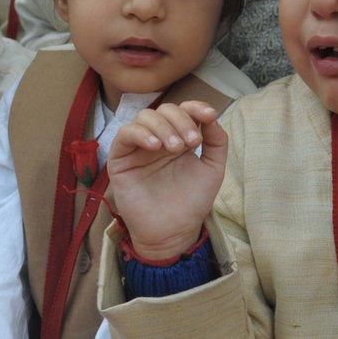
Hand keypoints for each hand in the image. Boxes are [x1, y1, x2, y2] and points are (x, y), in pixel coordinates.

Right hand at [107, 102, 226, 259]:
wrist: (173, 232)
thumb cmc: (192, 202)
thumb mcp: (212, 169)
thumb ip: (216, 141)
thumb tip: (211, 115)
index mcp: (179, 137)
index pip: (184, 110)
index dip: (196, 107)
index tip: (209, 115)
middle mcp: (158, 139)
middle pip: (165, 110)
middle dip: (181, 120)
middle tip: (192, 142)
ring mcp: (139, 148)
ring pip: (145, 117)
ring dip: (164, 127)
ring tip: (176, 148)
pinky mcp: (120, 159)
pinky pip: (124, 134)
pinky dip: (140, 134)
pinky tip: (155, 147)